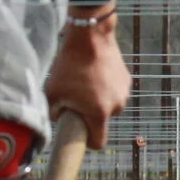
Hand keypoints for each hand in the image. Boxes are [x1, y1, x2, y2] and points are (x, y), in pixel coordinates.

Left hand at [46, 2, 131, 149]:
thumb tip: (59, 119)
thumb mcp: (52, 92)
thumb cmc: (69, 65)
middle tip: (76, 97)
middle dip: (90, 114)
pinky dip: (105, 87)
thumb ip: (55, 113)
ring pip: (109, 105)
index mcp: (99, 113)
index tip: (81, 135)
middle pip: (102, 121)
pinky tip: (94, 72)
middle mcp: (116, 106)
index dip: (88, 142)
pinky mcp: (126, 80)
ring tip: (85, 81)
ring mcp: (124, 93)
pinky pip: (114, 91)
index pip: (98, 142)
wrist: (90, 37)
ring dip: (99, 99)